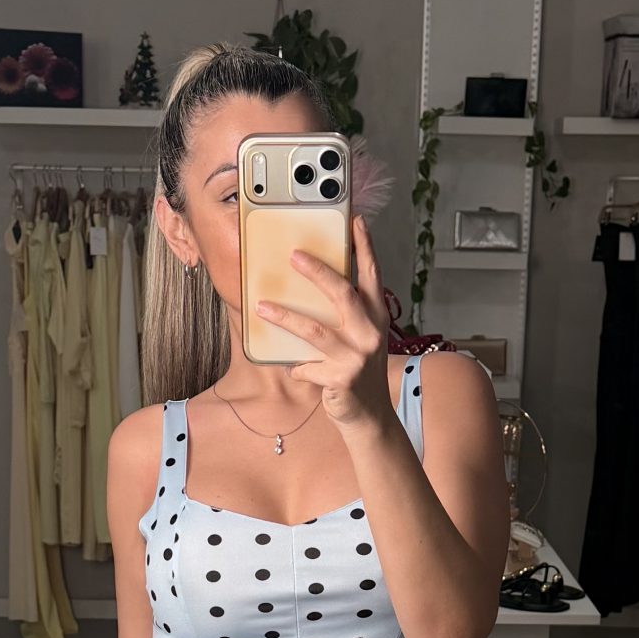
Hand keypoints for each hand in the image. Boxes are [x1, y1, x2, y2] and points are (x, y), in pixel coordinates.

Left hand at [254, 214, 394, 430]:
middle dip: (317, 271)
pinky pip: (305, 366)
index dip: (365, 247)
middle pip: (342, 294)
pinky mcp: (340, 379)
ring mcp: (356, 357)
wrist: (371, 417)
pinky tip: (291, 369)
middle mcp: (370, 334)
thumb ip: (343, 317)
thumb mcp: (359, 340)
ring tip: (261, 306)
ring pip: (314, 331)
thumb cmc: (358, 372)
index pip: (372, 275)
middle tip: (293, 255)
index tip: (355, 220)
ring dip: (285, 317)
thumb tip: (307, 292)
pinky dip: (295, 367)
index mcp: (376, 318)